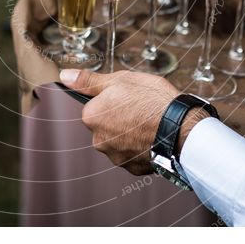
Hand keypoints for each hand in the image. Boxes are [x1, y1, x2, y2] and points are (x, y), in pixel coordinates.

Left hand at [59, 69, 207, 174]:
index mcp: (91, 117)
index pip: (95, 106)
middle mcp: (99, 140)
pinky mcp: (134, 168)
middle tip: (141, 109)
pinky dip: (142, 147)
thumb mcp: (119, 79)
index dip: (113, 99)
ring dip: (131, 134)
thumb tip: (65, 75)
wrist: (180, 126)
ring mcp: (116, 156)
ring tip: (150, 123)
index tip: (128, 97)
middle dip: (120, 118)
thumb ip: (89, 80)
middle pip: (106, 125)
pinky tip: (154, 136)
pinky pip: (134, 154)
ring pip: (120, 140)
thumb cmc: (151, 100)